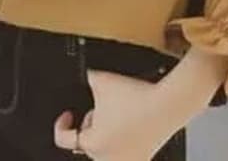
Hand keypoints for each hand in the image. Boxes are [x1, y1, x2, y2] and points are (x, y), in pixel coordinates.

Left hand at [54, 69, 179, 160]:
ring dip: (105, 132)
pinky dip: (123, 139)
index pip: (64, 139)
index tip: (68, 115)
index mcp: (92, 143)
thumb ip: (85, 79)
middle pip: (86, 142)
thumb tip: (81, 75)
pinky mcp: (142, 159)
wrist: (165, 104)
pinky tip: (131, 124)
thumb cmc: (135, 98)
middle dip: (90, 124)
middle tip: (102, 108)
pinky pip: (124, 151)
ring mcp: (126, 160)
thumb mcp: (99, 80)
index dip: (62, 123)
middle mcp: (107, 158)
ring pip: (104, 148)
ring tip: (118, 114)